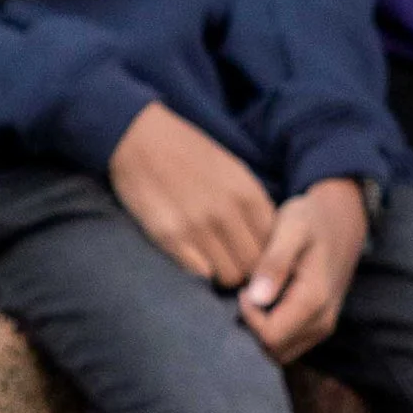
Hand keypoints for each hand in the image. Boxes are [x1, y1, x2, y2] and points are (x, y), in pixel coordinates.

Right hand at [110, 101, 278, 284]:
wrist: (139, 138)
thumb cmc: (187, 151)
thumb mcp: (231, 168)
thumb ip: (251, 204)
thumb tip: (268, 238)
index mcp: (246, 193)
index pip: (273, 244)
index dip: (266, 253)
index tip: (252, 251)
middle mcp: (226, 212)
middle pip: (253, 264)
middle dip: (246, 267)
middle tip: (232, 259)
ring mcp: (197, 226)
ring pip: (228, 275)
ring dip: (223, 271)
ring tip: (213, 259)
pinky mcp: (169, 237)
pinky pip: (199, 273)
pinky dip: (200, 270)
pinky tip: (193, 255)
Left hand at [237, 179, 368, 365]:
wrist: (340, 222)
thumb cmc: (311, 220)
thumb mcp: (291, 228)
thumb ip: (274, 262)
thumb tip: (257, 299)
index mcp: (314, 300)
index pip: (269, 336)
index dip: (249, 315)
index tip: (244, 286)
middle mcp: (323, 321)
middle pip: (273, 349)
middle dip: (253, 326)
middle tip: (249, 291)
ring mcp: (323, 327)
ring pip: (280, 352)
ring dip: (262, 330)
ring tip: (258, 295)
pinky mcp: (320, 327)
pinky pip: (289, 345)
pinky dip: (273, 330)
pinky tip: (268, 301)